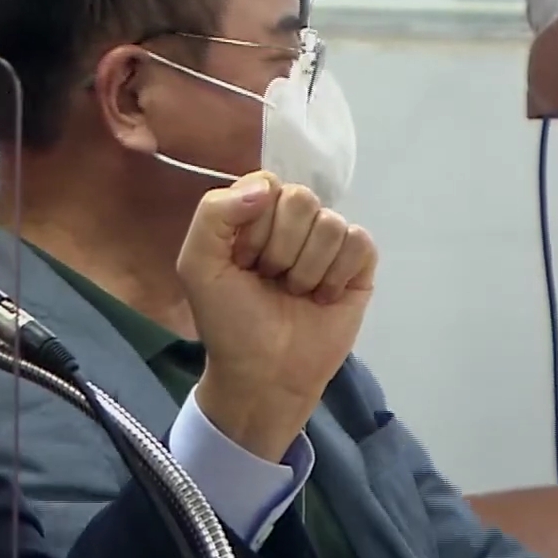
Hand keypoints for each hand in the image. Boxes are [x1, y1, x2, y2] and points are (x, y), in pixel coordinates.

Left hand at [177, 172, 376, 461]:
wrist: (264, 373)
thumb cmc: (229, 321)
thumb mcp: (198, 265)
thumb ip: (213, 213)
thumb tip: (266, 187)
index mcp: (255, 214)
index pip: (267, 184)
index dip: (256, 224)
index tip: (242, 261)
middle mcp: (294, 222)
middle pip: (302, 199)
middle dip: (281, 249)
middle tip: (270, 280)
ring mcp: (328, 242)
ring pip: (331, 223)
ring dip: (307, 269)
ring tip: (294, 293)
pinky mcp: (359, 265)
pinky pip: (359, 243)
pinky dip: (337, 275)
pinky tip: (323, 298)